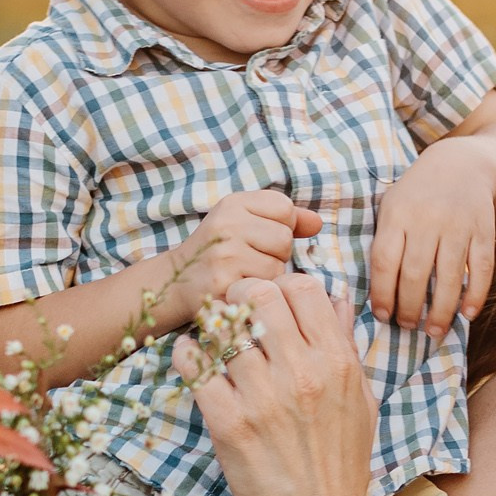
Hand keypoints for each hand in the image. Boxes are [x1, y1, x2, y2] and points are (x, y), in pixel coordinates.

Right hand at [164, 191, 321, 328]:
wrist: (176, 282)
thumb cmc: (220, 250)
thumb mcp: (246, 223)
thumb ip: (284, 219)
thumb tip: (318, 223)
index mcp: (233, 203)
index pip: (284, 207)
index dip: (282, 226)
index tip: (261, 237)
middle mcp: (226, 223)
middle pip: (284, 238)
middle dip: (276, 254)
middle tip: (251, 260)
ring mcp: (224, 254)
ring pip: (277, 266)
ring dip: (269, 276)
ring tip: (245, 275)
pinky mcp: (224, 282)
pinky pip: (265, 287)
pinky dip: (259, 292)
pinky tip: (240, 289)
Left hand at [172, 273, 378, 495]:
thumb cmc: (340, 463)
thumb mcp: (360, 400)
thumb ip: (345, 344)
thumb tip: (337, 295)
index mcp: (337, 363)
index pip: (303, 288)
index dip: (282, 286)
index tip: (271, 302)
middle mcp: (302, 374)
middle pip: (260, 295)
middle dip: (242, 295)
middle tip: (235, 311)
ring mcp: (263, 398)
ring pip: (223, 326)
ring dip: (213, 325)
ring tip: (213, 337)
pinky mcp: (227, 423)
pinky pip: (193, 365)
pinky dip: (188, 355)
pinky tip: (195, 361)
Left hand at [370, 139, 495, 339]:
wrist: (462, 165)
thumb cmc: (417, 195)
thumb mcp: (391, 206)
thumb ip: (383, 242)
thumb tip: (373, 293)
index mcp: (398, 213)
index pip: (386, 261)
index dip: (383, 294)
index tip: (382, 316)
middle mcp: (428, 219)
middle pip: (417, 274)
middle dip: (410, 307)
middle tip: (407, 327)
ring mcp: (459, 225)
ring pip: (449, 276)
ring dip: (441, 311)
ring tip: (433, 332)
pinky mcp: (484, 230)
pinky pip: (481, 268)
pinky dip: (476, 295)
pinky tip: (467, 315)